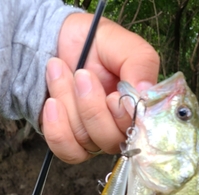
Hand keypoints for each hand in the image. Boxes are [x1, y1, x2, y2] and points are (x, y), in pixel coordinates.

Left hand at [40, 13, 158, 163]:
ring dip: (68, 102)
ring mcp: (94, 139)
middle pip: (111, 141)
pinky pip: (67, 151)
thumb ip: (140, 65)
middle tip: (81, 74)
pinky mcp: (69, 143)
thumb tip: (145, 92)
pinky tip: (52, 103)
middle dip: (91, 108)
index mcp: (138, 111)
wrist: (60, 38)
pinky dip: (57, 128)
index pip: (139, 133)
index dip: (123, 118)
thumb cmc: (97, 43)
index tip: (112, 94)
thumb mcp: (125, 45)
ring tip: (60, 71)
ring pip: (85, 140)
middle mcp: (119, 130)